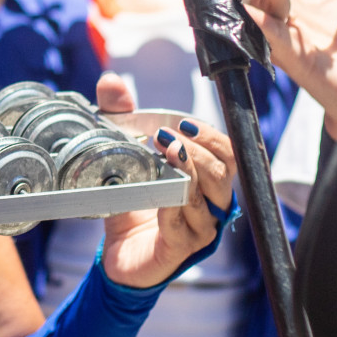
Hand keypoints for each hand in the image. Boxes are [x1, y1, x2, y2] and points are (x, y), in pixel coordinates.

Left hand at [93, 73, 235, 288]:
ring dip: (187, 171)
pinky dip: (173, 206)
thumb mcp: (124, 156)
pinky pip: (184, 226)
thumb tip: (110, 81)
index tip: (182, 122)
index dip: (210, 135)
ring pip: (208, 197)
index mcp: (207, 182)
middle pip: (224, 171)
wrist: (118, 255)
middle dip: (197, 149)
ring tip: (163, 153)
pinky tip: (158, 193)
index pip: (227, 153)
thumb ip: (120, 118)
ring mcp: (199, 229)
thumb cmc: (131, 204)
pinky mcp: (180, 249)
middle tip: (165, 136)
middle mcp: (211, 205)